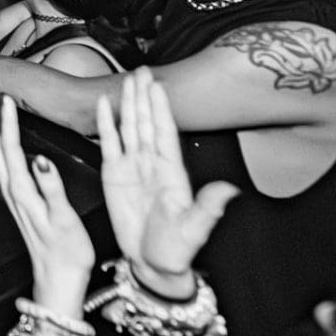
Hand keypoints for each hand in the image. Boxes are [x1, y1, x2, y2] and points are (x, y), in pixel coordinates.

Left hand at [0, 91, 93, 315]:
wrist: (59, 281)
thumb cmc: (66, 254)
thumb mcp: (64, 221)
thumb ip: (52, 189)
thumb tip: (41, 160)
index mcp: (23, 192)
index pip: (10, 149)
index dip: (7, 122)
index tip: (4, 97)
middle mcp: (12, 192)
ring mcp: (12, 198)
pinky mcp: (17, 203)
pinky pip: (1, 168)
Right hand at [96, 69, 238, 297]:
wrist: (153, 264)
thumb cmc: (176, 250)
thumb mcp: (194, 230)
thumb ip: (208, 208)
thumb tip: (230, 190)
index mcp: (172, 172)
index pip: (165, 133)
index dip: (161, 109)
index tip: (158, 86)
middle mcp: (152, 164)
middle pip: (146, 123)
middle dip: (144, 96)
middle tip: (141, 70)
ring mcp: (132, 168)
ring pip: (130, 128)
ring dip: (128, 103)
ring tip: (127, 79)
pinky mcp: (113, 176)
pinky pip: (109, 144)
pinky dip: (106, 123)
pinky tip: (104, 104)